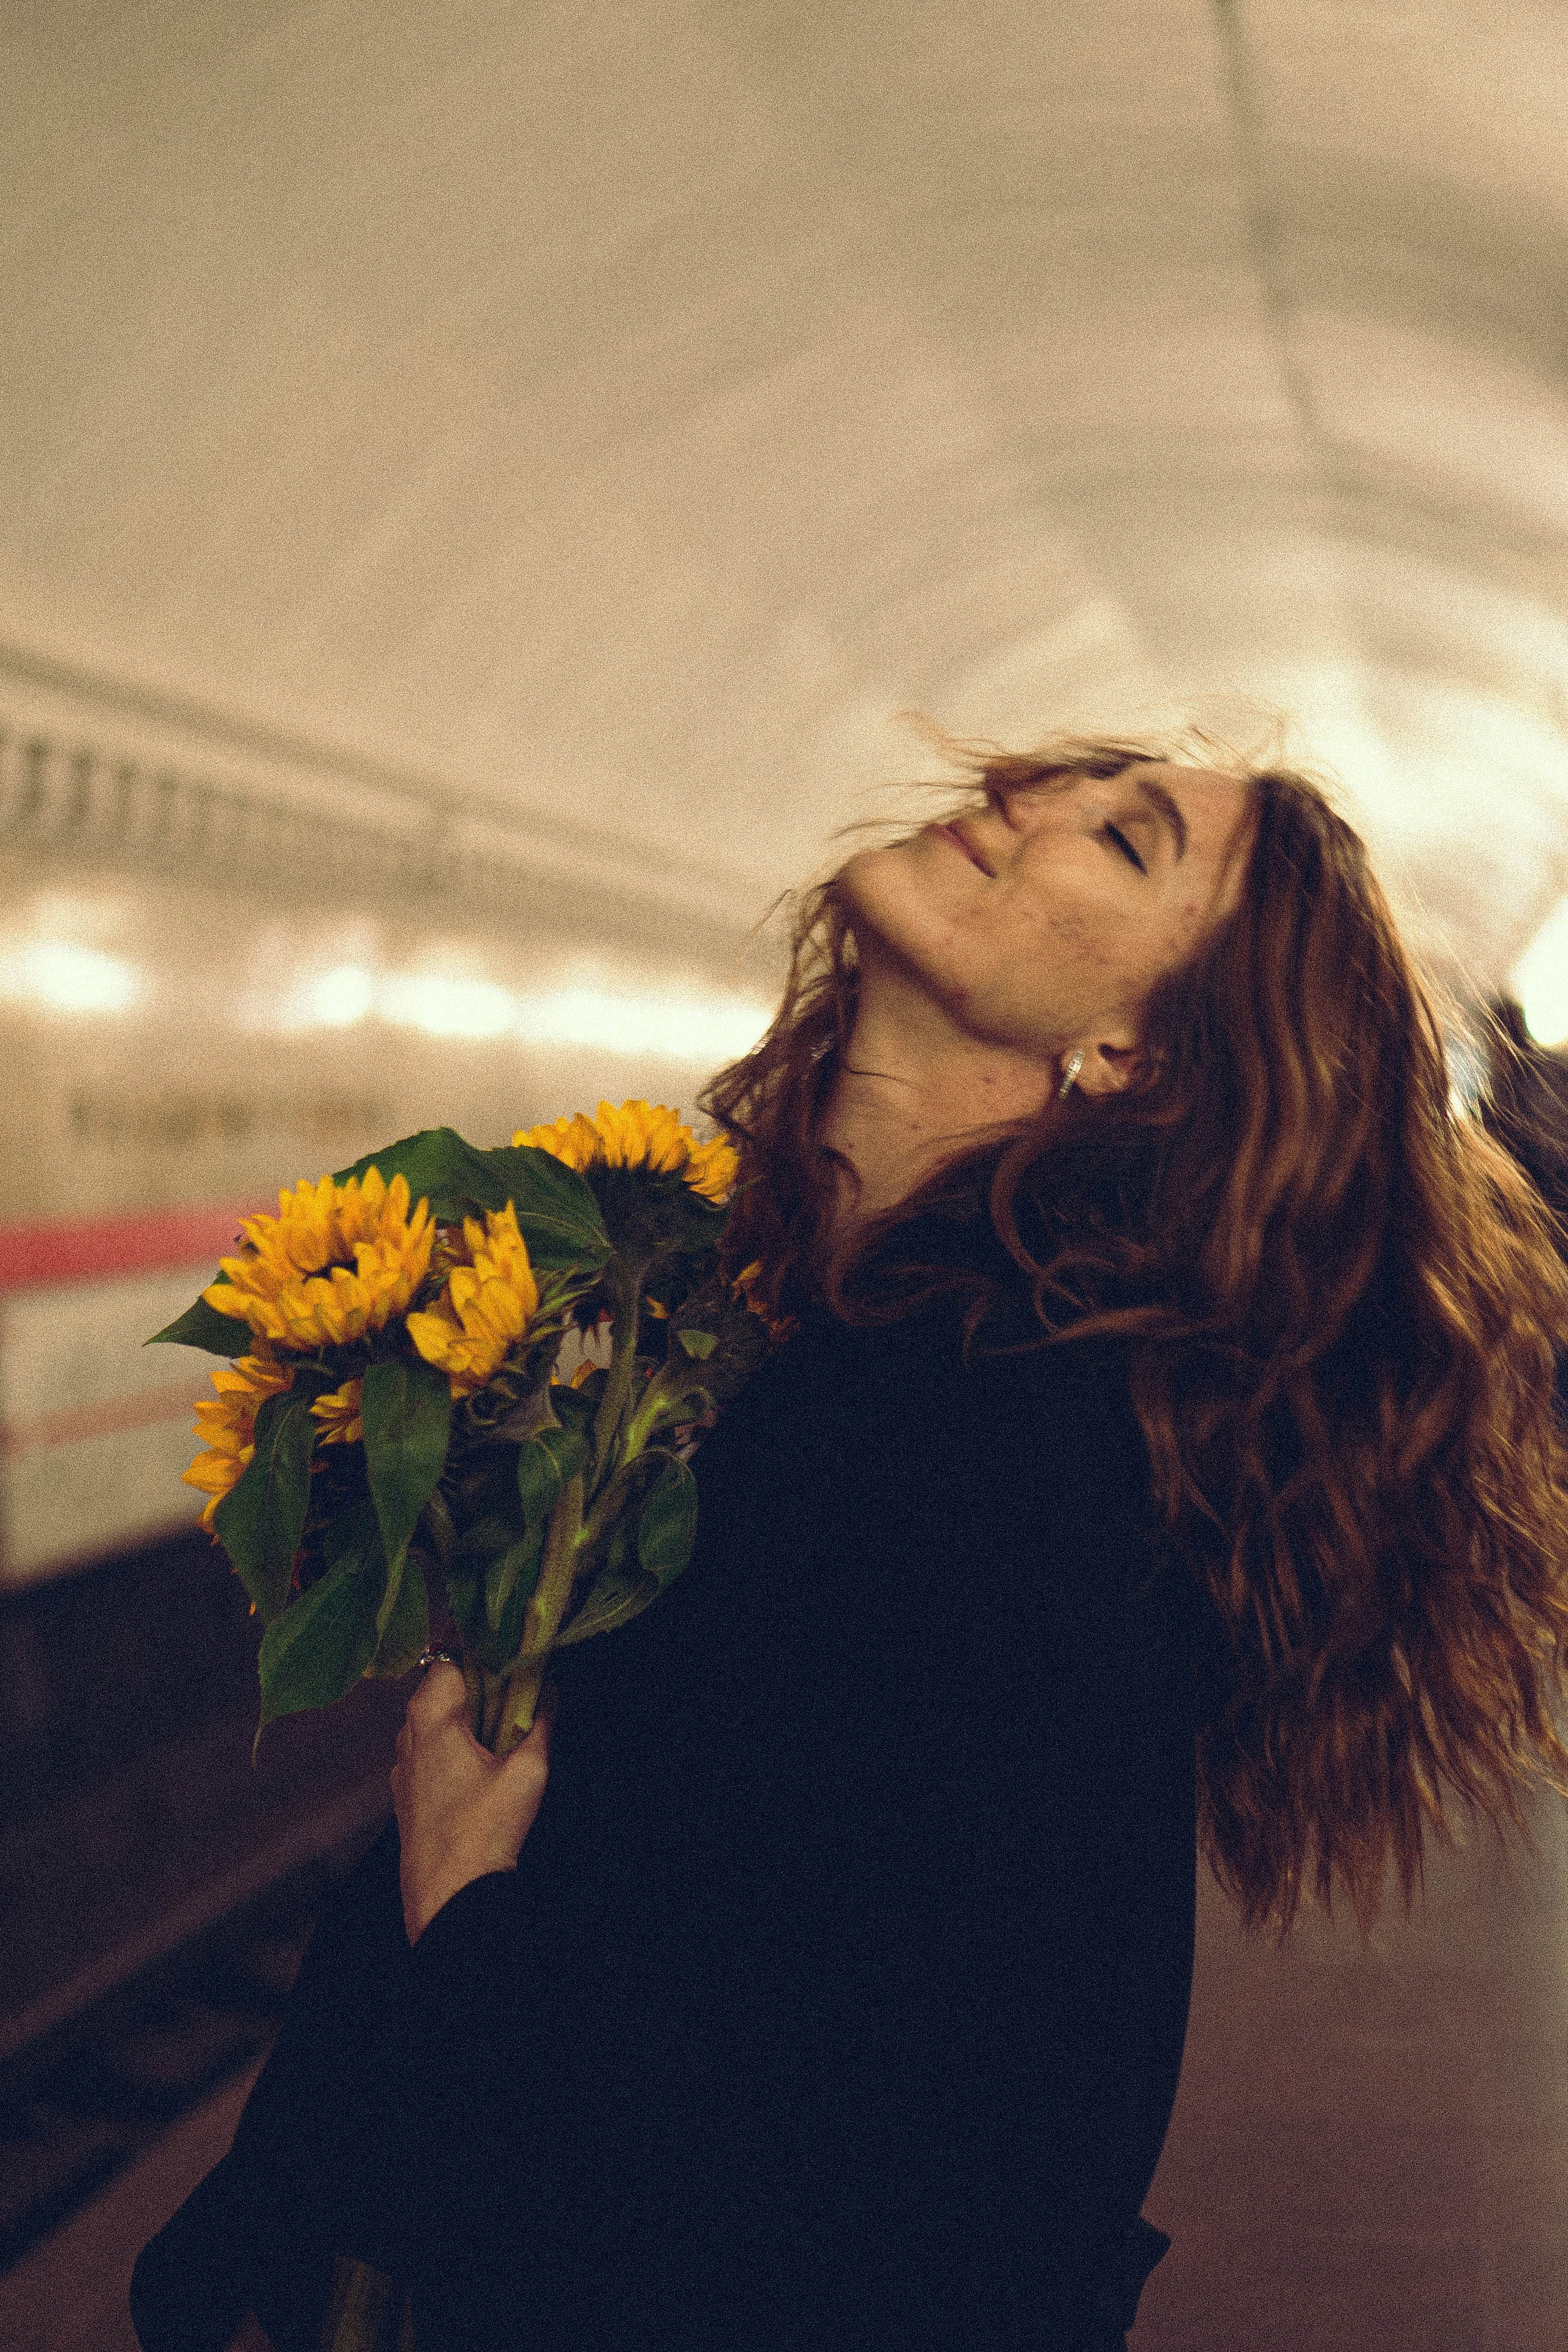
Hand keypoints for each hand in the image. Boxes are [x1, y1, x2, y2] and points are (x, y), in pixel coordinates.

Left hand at [390, 1663, 556, 1944]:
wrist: (449, 1900)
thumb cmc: (485, 1831)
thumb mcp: (528, 1771)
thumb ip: (540, 1721)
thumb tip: (549, 1689)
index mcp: (430, 1718)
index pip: (449, 1657)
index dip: (482, 1649)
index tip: (513, 1652)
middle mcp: (408, 1736)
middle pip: (441, 1688)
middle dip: (479, 1683)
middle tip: (518, 1689)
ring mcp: (403, 1767)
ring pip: (434, 1721)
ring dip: (467, 1716)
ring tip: (505, 1726)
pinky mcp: (407, 1795)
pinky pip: (430, 1751)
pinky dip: (455, 1745)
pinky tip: (485, 1763)